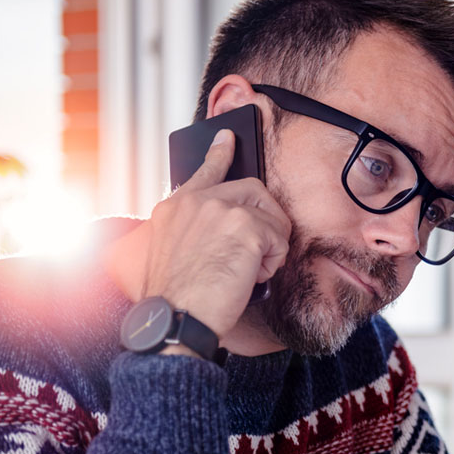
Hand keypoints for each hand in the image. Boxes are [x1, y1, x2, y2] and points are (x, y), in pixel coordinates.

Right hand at [142, 129, 290, 337]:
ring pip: (271, 217)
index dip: (220, 153)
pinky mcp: (246, 226)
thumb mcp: (173, 252)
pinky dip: (273, 263)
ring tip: (249, 270)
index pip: (204, 172)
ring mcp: (220, 209)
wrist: (176, 317)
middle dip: (268, 218)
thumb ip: (196, 229)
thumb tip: (230, 229)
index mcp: (175, 208)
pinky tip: (251, 277)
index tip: (228, 136)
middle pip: (254, 190)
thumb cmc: (178, 298)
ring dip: (270, 247)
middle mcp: (196, 201)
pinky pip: (280, 239)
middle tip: (264, 246)